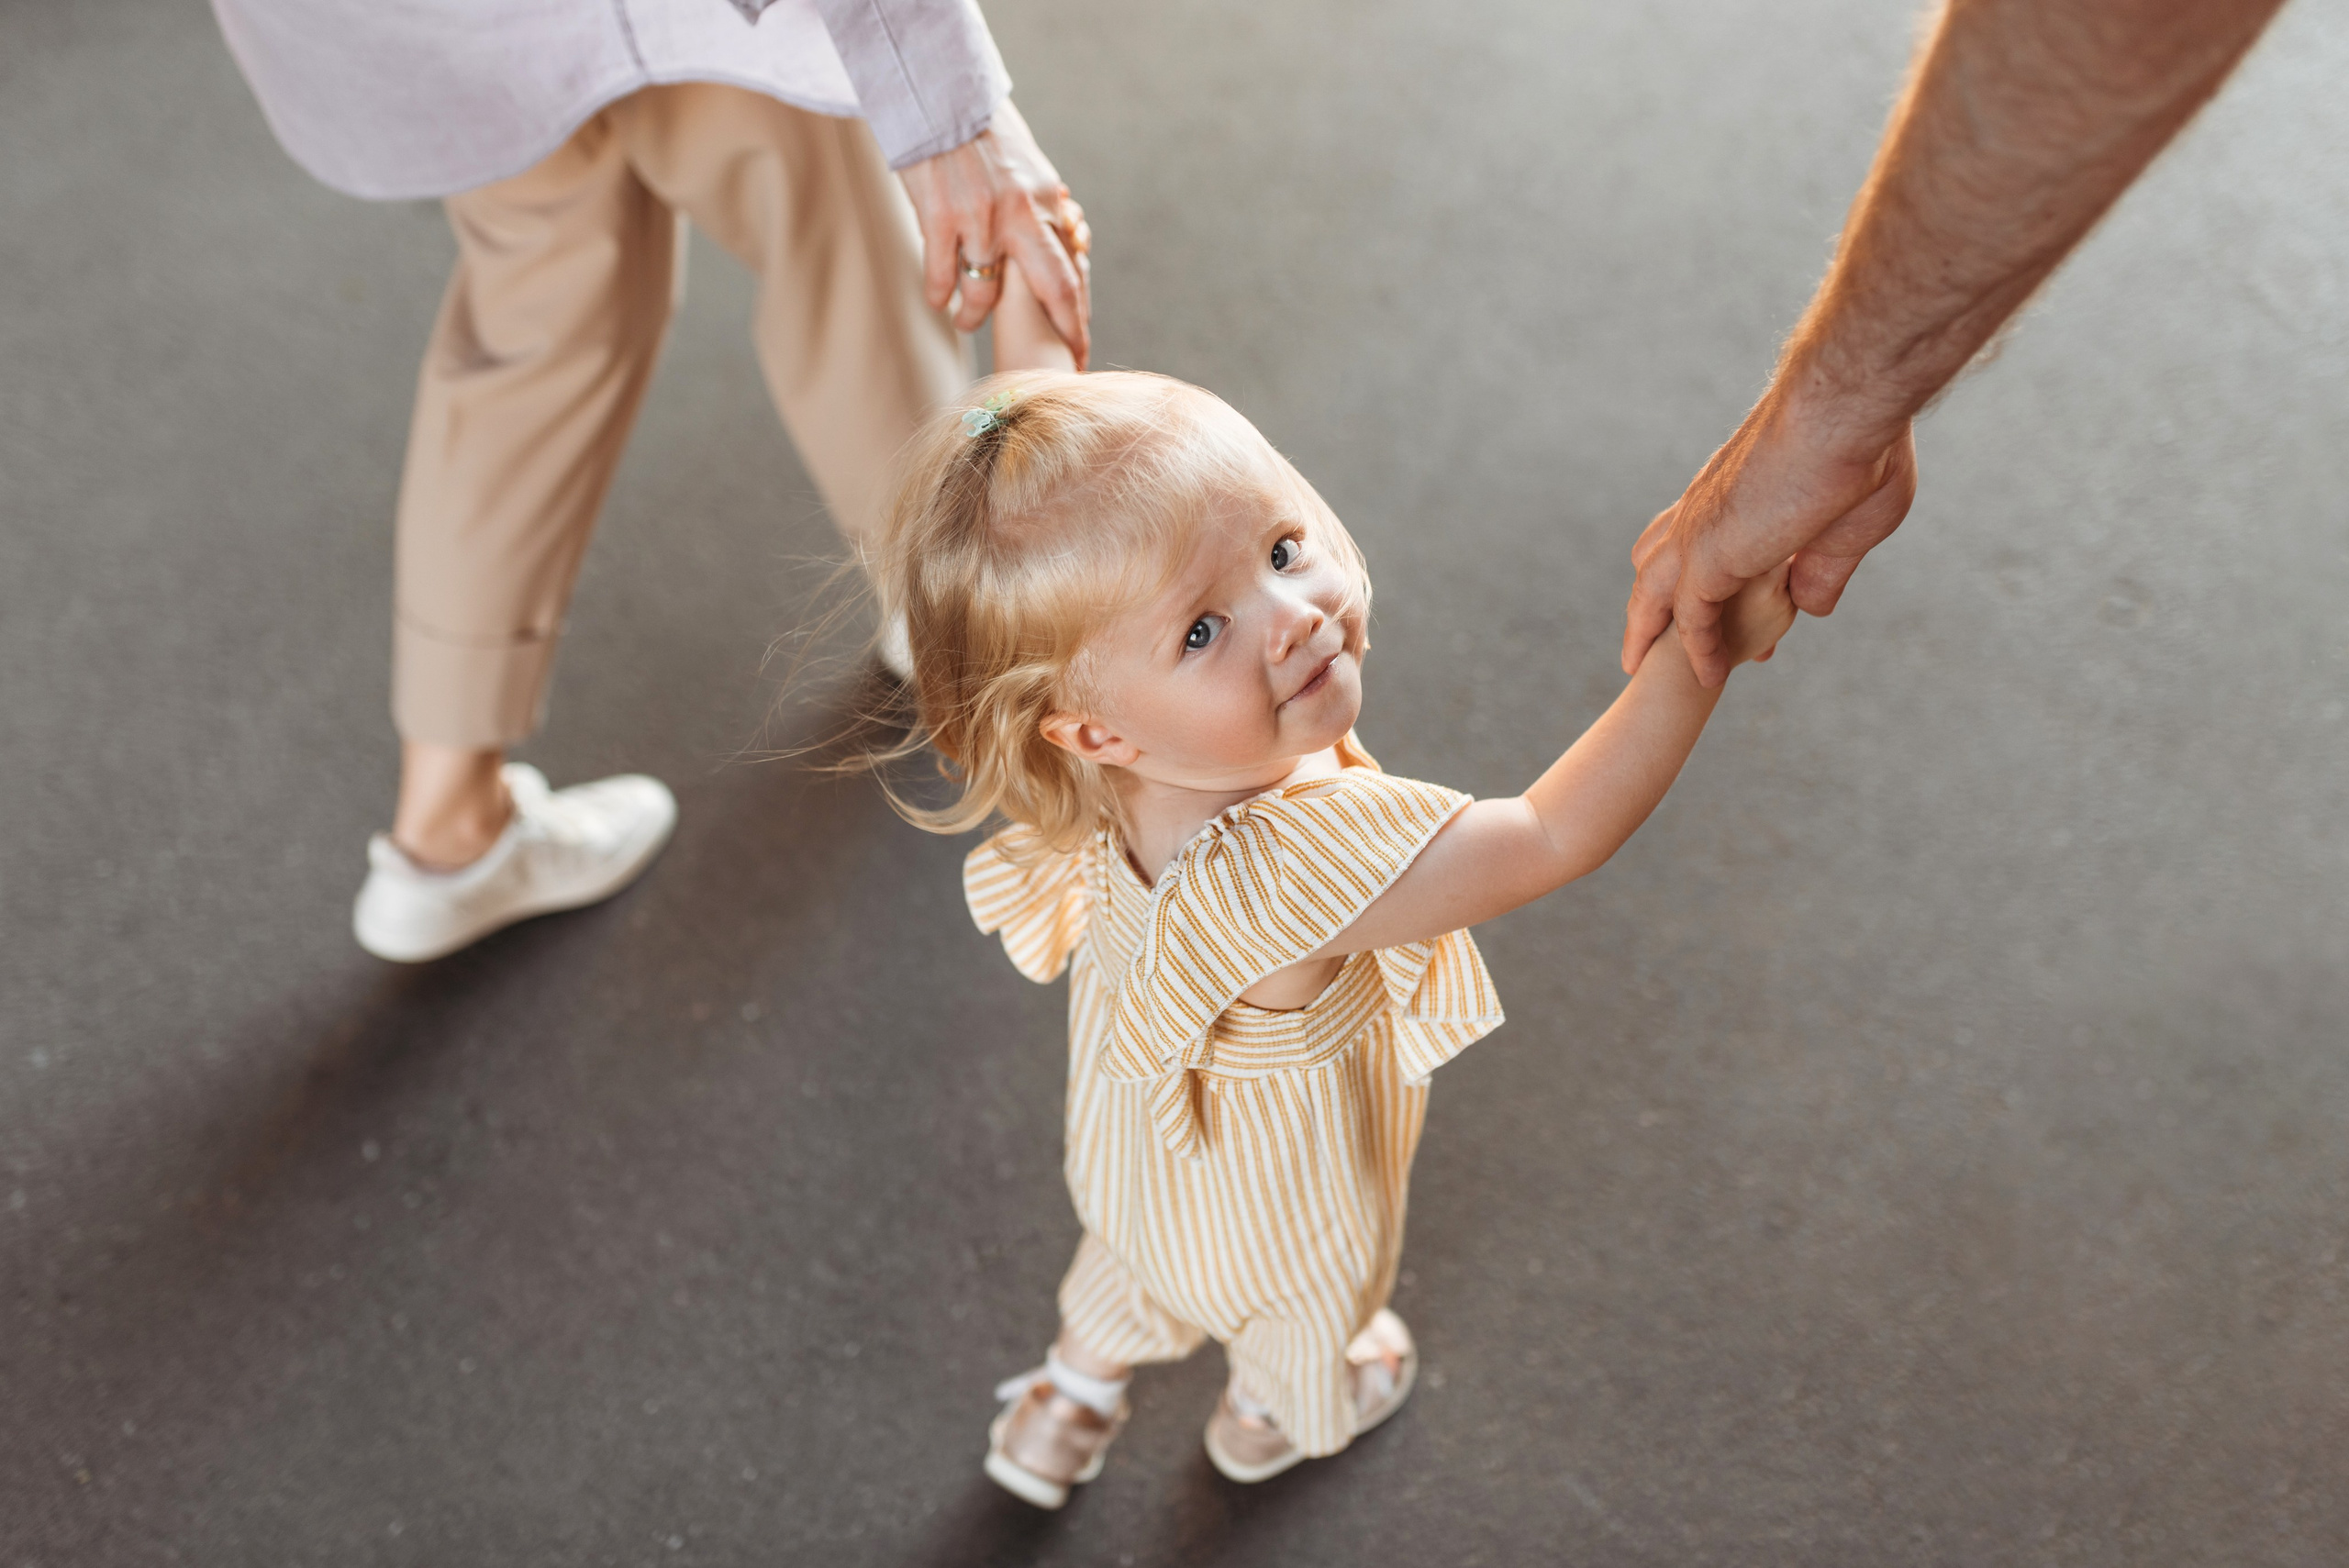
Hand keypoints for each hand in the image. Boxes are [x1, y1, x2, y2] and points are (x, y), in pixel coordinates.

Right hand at [897, 99, 1091, 368]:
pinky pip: (941, 278)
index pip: (1070, 274)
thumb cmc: (987, 136)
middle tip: (1050, 368)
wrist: (940, 99)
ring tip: (968, 322)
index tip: (1079, 349)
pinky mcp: (938, 219)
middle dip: (1056, 335)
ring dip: (974, 317)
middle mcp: (1020, 214)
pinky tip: (940, 301)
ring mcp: (978, 220)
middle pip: (1050, 292)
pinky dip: (940, 296)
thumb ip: (1045, 210)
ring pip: (983, 295)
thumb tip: (1067, 241)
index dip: (1077, 318)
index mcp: (1047, 202)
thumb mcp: (1031, 169)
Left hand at [1623, 387, 1915, 685]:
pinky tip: (1709, 676)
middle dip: (1657, 606)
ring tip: (1641, 667)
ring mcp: (1701, 532)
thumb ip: (1824, 567)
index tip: (1736, 622)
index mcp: (1734, 492)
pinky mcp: (1708, 557)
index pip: (1708, 545)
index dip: (1714, 583)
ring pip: (1656, 592)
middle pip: (1658, 563)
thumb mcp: (1849, 523)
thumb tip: (1810, 607)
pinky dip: (1697, 650)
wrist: (1845, 411)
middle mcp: (1706, 508)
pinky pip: (1692, 619)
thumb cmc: (1861, 447)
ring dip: (1650, 631)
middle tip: (1657, 644)